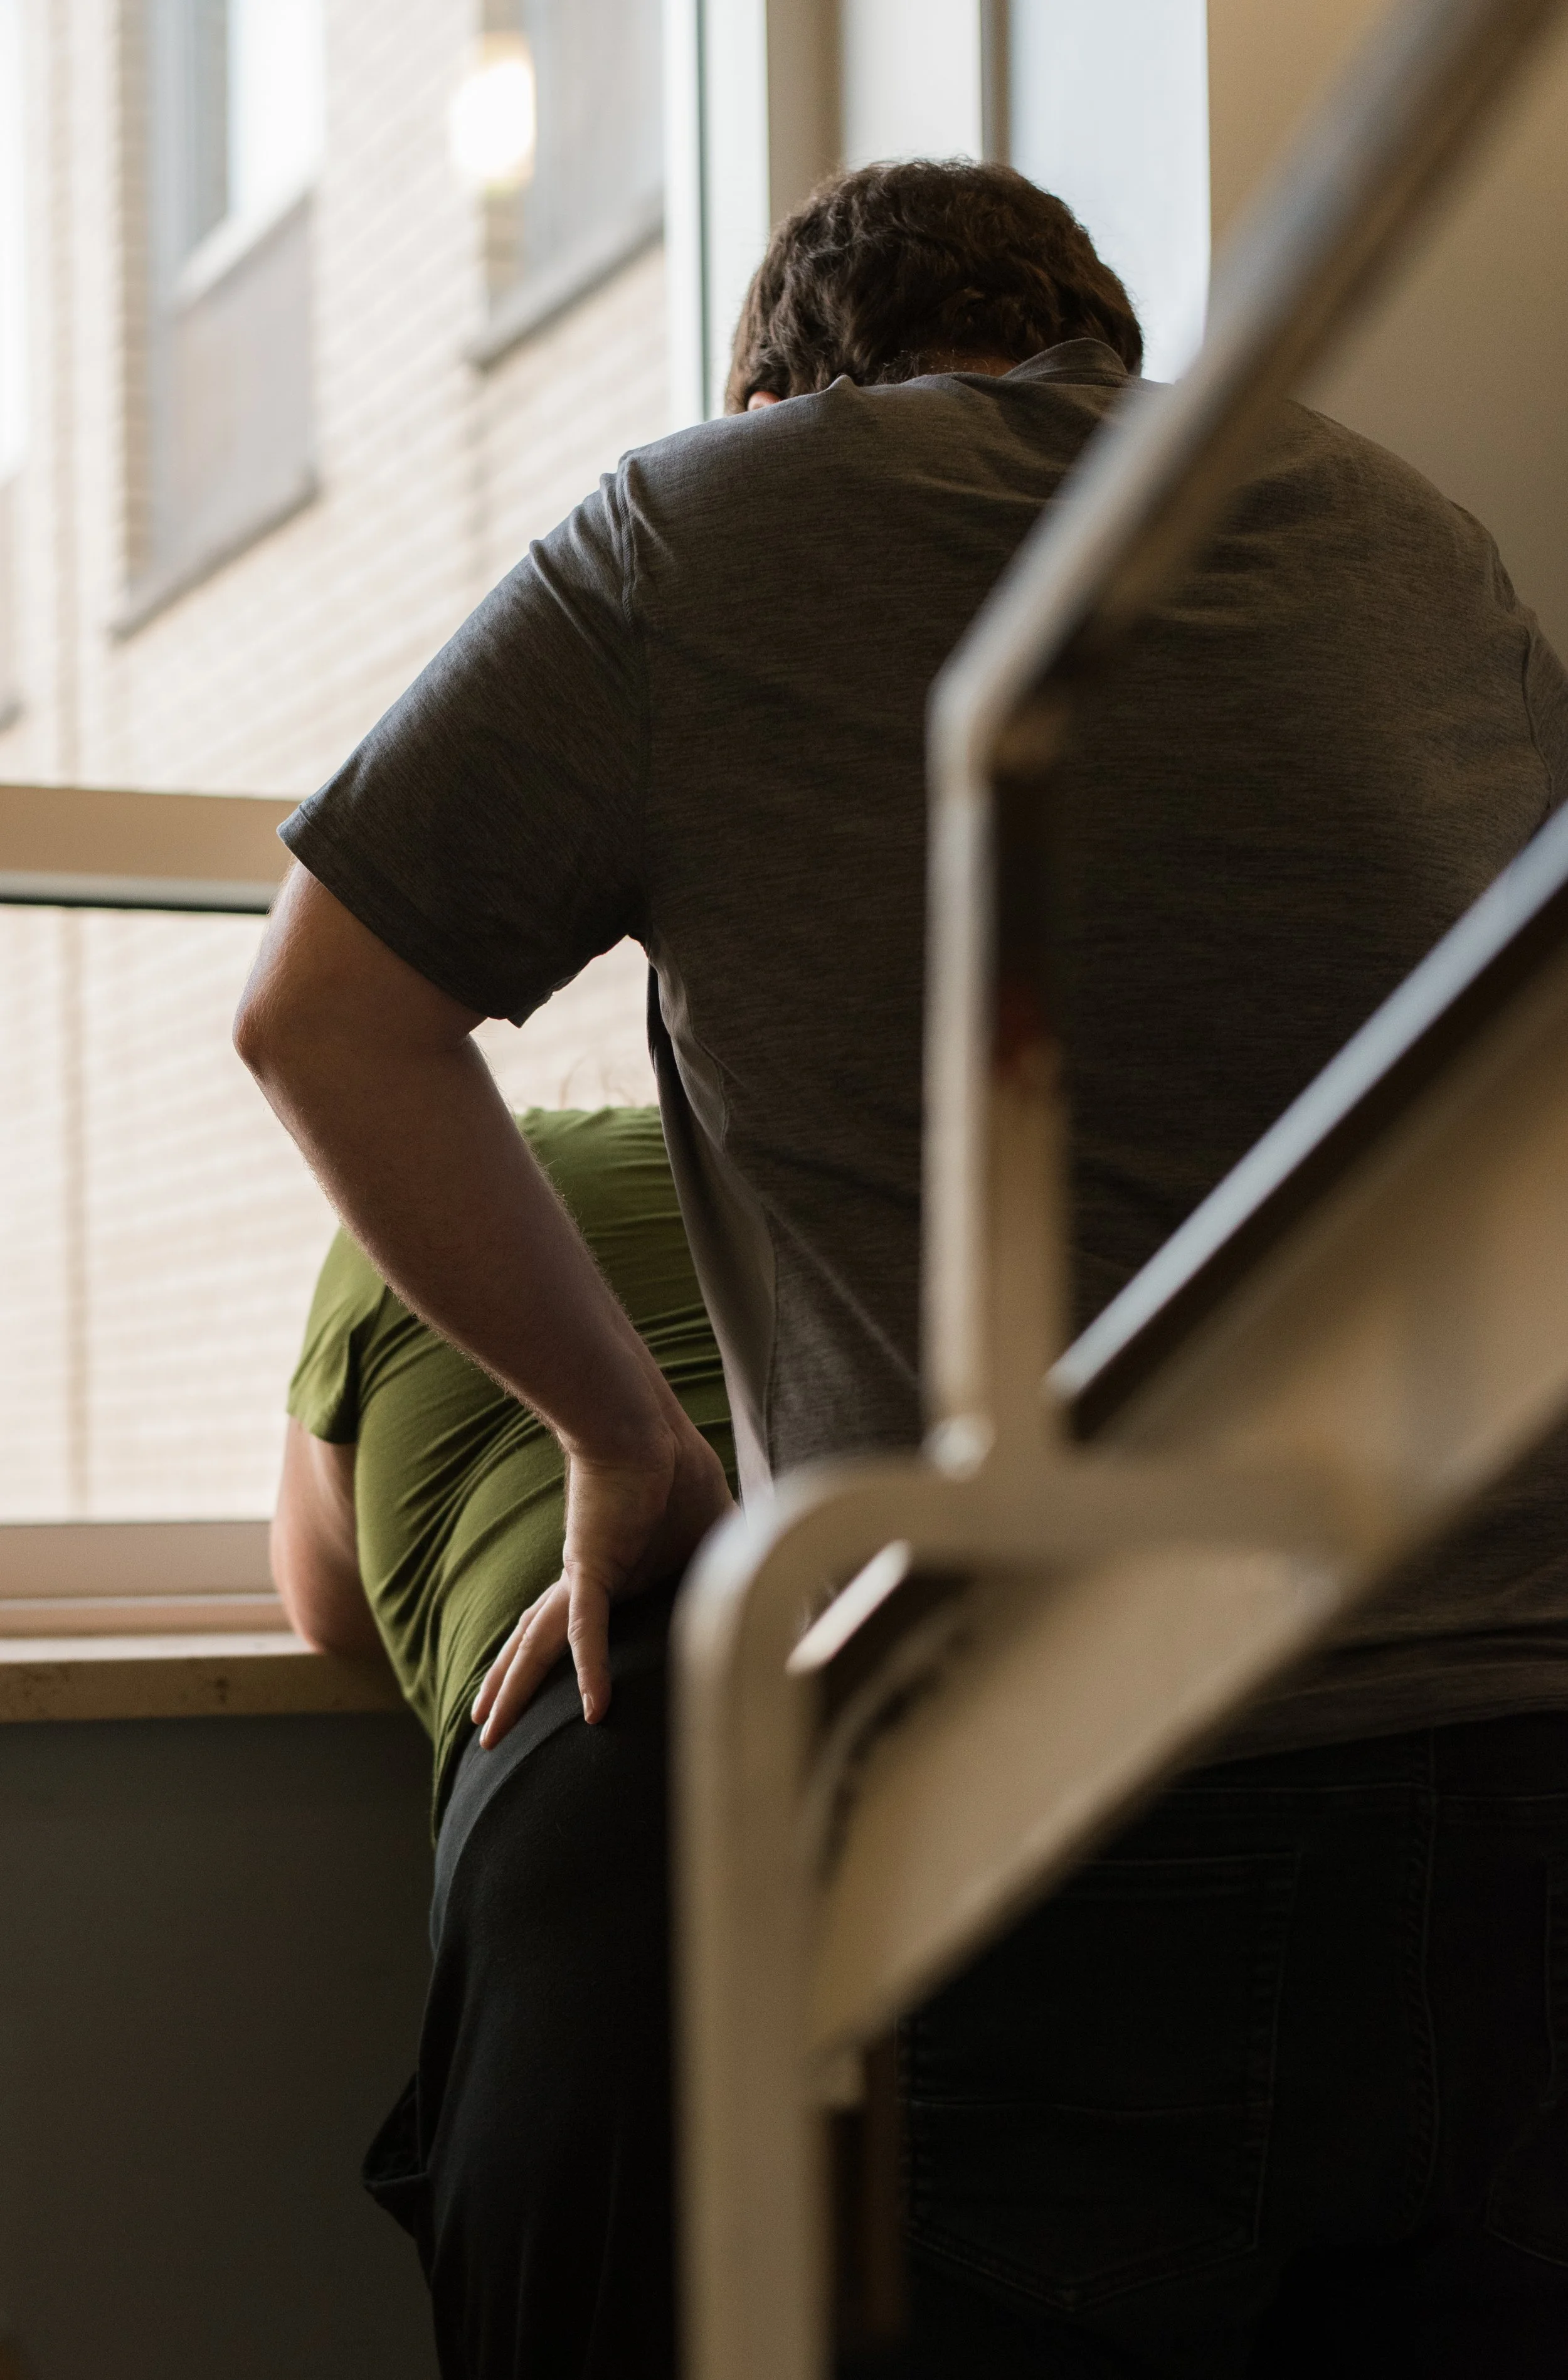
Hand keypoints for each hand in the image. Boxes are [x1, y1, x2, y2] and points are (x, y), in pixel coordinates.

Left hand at [471, 1418, 732, 1746]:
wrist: (646, 1424)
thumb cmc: (675, 1469)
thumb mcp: (712, 1534)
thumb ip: (730, 1571)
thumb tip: (782, 1606)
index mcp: (610, 1577)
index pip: (578, 1631)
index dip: (566, 1666)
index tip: (560, 1702)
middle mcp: (585, 1583)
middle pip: (539, 1645)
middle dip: (510, 1690)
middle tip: (485, 1735)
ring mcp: (584, 1576)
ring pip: (542, 1645)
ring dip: (513, 1689)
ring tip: (484, 1735)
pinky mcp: (592, 1566)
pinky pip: (590, 1629)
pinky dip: (593, 1669)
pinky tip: (595, 1711)